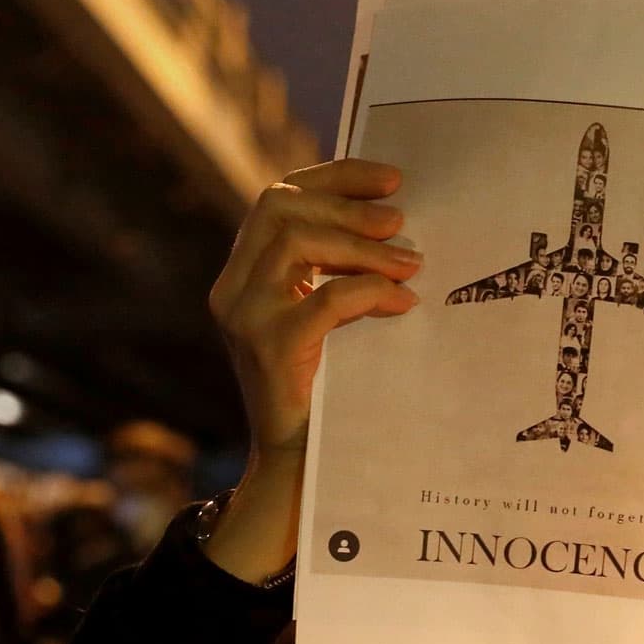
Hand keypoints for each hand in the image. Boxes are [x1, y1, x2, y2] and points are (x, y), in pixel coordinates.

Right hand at [209, 159, 422, 457]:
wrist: (298, 465)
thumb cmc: (323, 389)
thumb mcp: (322, 320)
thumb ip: (333, 273)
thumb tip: (393, 223)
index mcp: (242, 275)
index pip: (277, 198)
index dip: (333, 177)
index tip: (390, 179)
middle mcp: (232, 289)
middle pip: (281, 207)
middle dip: (347, 204)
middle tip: (400, 220)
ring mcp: (244, 317)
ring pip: (298, 243)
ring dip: (363, 247)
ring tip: (410, 263)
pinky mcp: (269, 347)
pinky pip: (326, 297)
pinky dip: (371, 291)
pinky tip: (402, 303)